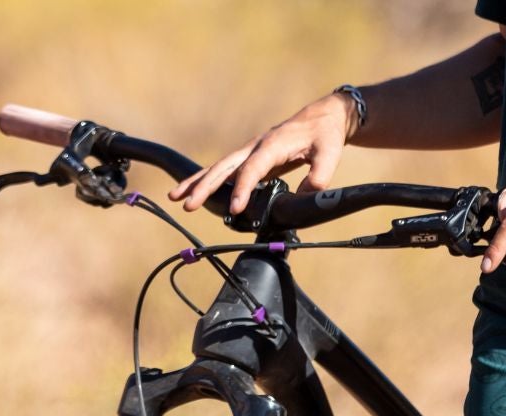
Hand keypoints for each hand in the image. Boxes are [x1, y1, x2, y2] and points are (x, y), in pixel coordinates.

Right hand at [169, 92, 355, 213]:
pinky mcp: (249, 158)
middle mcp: (255, 146)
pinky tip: (193, 192)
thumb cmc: (324, 134)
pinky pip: (224, 171)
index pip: (253, 169)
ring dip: (197, 182)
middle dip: (205, 186)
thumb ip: (319, 176)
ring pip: (218, 168)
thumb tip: (304, 196)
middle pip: (225, 167)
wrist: (321, 117)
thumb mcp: (330, 153)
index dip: (243, 189)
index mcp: (273, 145)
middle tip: (188, 204)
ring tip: (175, 197)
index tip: (235, 209)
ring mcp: (249, 151)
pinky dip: (206, 181)